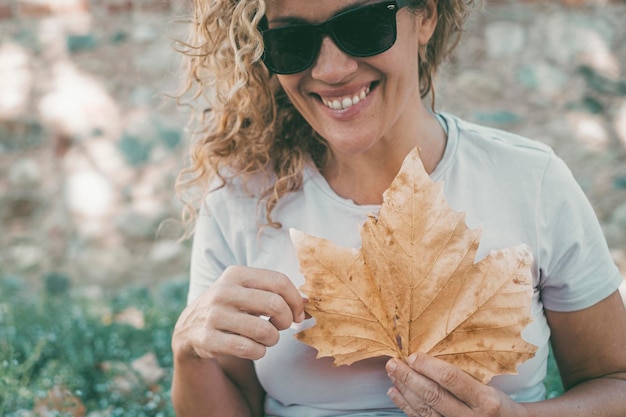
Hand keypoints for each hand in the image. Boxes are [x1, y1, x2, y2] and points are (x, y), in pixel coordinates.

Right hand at [172, 266, 305, 360]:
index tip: (299, 314)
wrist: (189, 328)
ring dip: (273, 339)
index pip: (279, 282)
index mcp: (236, 274)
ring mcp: (213, 316)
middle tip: (283, 326)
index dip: (296, 300)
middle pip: (275, 305)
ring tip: (267, 338)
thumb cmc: (231, 307)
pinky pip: (250, 350)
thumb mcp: (249, 292)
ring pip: (264, 331)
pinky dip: (259, 352)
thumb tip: (309, 302)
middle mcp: (223, 292)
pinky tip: (254, 348)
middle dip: (287, 320)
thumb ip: (277, 293)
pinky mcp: (208, 340)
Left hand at [386, 353, 527, 416]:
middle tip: (392, 363)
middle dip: (409, 378)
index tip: (412, 355)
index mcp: (486, 400)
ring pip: (424, 410)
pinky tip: (395, 393)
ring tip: (392, 375)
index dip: (429, 366)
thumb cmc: (497, 403)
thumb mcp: (488, 386)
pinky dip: (405, 406)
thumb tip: (428, 355)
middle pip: (433, 395)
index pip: (452, 379)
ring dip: (404, 391)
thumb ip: (463, 374)